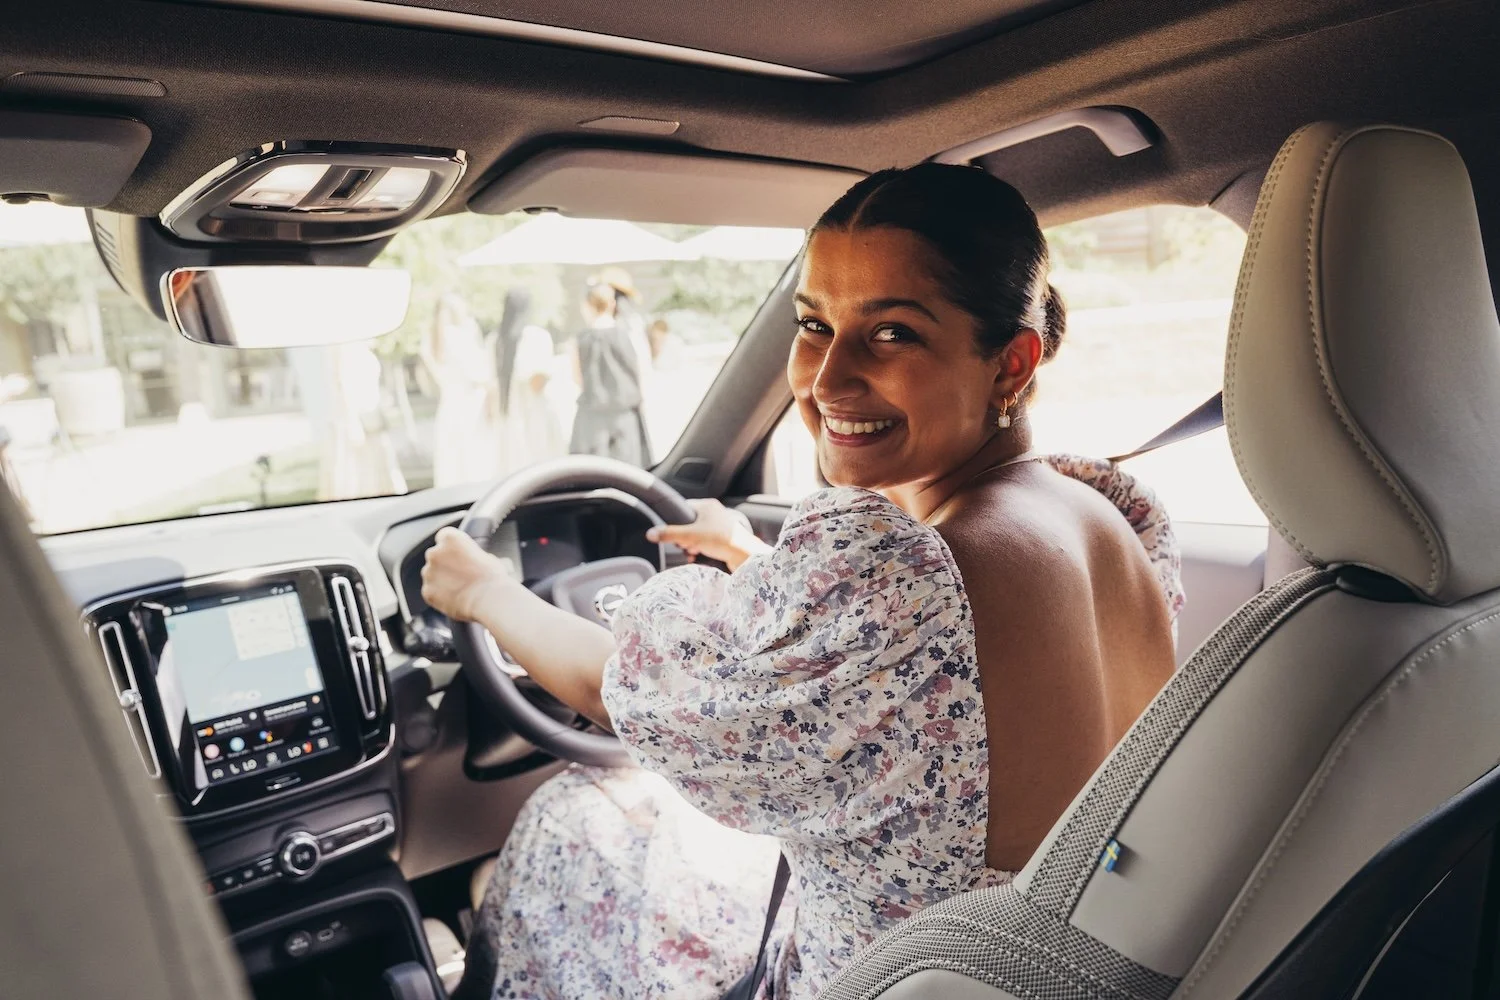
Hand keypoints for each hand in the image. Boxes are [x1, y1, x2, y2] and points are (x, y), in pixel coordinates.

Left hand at [420, 527, 517, 621]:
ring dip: (440, 579)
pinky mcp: (427, 591)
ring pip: (431, 574)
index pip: (443, 536)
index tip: (457, 554)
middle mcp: (435, 553)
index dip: (451, 547)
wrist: (487, 599)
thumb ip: (470, 554)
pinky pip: (431, 591)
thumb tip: (469, 560)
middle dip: (444, 564)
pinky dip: (439, 595)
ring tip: (459, 588)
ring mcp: (429, 573)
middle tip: (460, 574)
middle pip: (435, 555)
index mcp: (450, 538)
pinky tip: (454, 598)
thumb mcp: (485, 556)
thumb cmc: (490, 577)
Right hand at [646, 499, 767, 571]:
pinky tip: (698, 557)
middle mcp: (714, 513)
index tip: (673, 534)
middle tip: (686, 545)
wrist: (744, 556)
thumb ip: (669, 534)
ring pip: (695, 536)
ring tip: (693, 552)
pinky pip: (704, 543)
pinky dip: (699, 550)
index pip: (682, 509)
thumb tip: (650, 533)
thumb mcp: (690, 536)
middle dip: (684, 538)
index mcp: (707, 505)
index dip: (675, 522)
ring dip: (691, 546)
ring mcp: (719, 526)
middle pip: (688, 525)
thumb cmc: (722, 540)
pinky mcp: (722, 540)